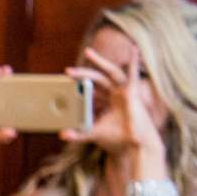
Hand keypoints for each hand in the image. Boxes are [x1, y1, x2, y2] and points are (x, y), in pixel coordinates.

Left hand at [65, 47, 161, 166]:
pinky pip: (133, 74)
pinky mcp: (133, 93)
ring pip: (111, 72)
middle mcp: (116, 94)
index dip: (80, 85)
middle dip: (83, 73)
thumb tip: (62, 134)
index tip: (66, 82)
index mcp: (108, 101)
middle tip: (67, 71)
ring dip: (100, 61)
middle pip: (97, 78)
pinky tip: (134, 49)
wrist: (133, 146)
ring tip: (88, 52)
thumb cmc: (117, 139)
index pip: (92, 89)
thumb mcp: (93, 133)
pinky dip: (134, 62)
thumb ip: (78, 134)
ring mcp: (125, 92)